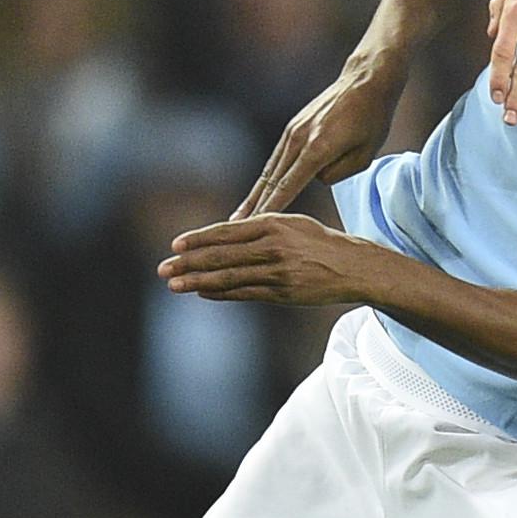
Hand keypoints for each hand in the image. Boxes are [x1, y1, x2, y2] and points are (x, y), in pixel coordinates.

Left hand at [159, 211, 374, 306]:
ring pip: (228, 277)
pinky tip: (202, 293)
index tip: (175, 245)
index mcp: (273, 224)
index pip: (226, 232)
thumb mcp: (291, 224)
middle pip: (221, 255)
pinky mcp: (282, 293)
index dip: (198, 239)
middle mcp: (272, 246)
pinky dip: (220, 293)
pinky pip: (244, 293)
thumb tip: (225, 234)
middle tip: (163, 268)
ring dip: (197, 281)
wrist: (353, 267)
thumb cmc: (320, 242)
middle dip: (188, 263)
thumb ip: (260, 227)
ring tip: (173, 285)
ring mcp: (277, 272)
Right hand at [242, 60, 401, 222]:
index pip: (288, 186)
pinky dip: (267, 177)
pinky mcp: (293, 126)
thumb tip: (315, 178)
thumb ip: (337, 174)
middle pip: (271, 181)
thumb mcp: (365, 155)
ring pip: (270, 170)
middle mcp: (299, 139)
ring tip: (240, 215)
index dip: (271, 208)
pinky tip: (259, 191)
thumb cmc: (372, 119)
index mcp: (318, 148)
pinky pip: (277, 158)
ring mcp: (293, 131)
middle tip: (235, 227)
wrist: (365, 81)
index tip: (255, 225)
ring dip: (256, 193)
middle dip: (254, 206)